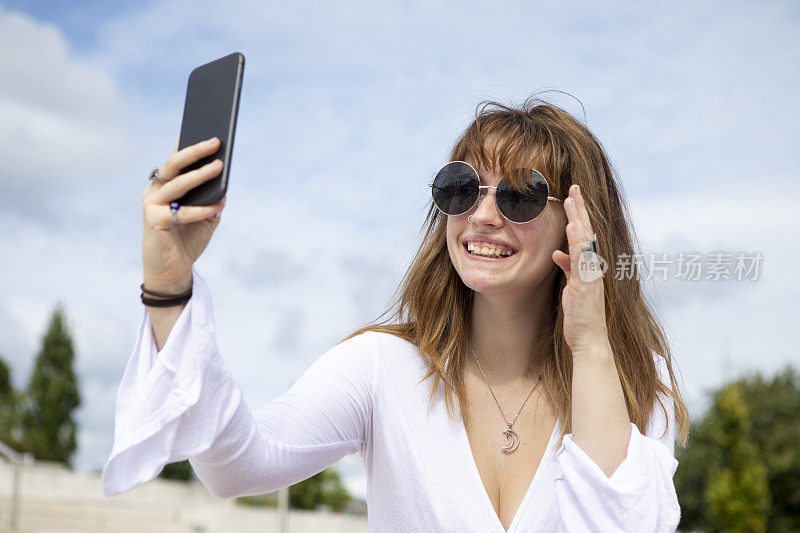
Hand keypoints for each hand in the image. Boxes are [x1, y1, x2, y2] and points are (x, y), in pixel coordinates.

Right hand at [142, 137, 226, 292]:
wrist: (173, 270)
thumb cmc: (188, 240)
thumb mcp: (206, 217)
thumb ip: (213, 199)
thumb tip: (225, 182)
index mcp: (165, 186)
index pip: (177, 160)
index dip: (188, 143)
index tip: (204, 127)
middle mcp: (155, 191)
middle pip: (174, 165)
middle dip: (195, 151)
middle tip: (215, 141)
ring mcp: (152, 204)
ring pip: (178, 184)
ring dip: (200, 175)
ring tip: (219, 166)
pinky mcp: (154, 221)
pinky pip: (182, 211)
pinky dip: (202, 209)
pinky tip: (218, 206)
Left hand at [551, 184, 609, 354]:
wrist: (589, 340)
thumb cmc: (579, 316)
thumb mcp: (570, 288)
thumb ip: (567, 268)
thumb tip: (557, 253)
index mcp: (588, 266)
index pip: (583, 234)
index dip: (577, 215)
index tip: (571, 196)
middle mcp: (593, 266)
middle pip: (586, 231)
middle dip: (579, 208)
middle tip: (574, 186)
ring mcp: (591, 274)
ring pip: (585, 240)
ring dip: (578, 218)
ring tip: (572, 199)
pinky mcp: (587, 283)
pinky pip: (582, 259)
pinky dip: (577, 243)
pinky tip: (573, 228)